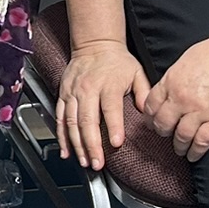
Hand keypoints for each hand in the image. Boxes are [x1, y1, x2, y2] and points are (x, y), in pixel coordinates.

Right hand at [54, 38, 149, 171]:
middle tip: (97, 163)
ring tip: (84, 161)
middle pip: (87, 120)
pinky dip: (61, 136)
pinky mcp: (63, 95)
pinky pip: (59, 119)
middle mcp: (88, 90)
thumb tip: (149, 112)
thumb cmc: (116, 60)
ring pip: (71, 123)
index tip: (116, 142)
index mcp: (108, 85)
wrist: (94, 44)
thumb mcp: (136, 72)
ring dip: (77, 144)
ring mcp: (73, 93)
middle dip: (91, 144)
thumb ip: (144, 93)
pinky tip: (66, 151)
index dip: (113, 126)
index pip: (110, 108)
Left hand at [141, 33, 208, 161]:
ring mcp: (200, 110)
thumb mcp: (187, 59)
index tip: (152, 122)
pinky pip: (202, 141)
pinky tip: (194, 156)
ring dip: (178, 145)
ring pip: (181, 136)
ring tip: (179, 149)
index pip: (151, 105)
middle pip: (163, 123)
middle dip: (162, 132)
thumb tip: (169, 88)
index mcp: (172, 80)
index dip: (150, 116)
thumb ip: (175, 76)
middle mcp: (182, 98)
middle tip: (165, 135)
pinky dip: (196, 151)